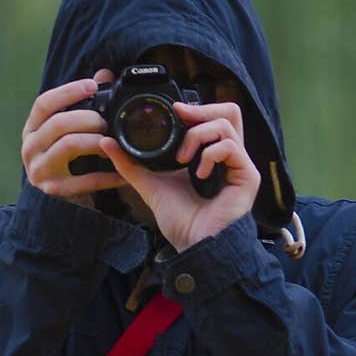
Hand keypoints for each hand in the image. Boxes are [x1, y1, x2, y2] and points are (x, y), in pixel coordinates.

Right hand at [21, 71, 127, 207]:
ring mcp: (39, 170)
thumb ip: (84, 102)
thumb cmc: (66, 156)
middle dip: (88, 119)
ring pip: (68, 146)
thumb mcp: (69, 129)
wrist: (61, 196)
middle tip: (107, 122)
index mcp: (32, 129)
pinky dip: (106, 176)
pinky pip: (84, 180)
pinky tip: (122, 173)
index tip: (92, 85)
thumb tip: (104, 74)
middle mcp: (30, 148)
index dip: (68, 91)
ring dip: (95, 140)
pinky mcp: (55, 190)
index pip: (44, 103)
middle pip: (58, 123)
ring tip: (113, 142)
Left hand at [97, 96, 260, 250]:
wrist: (193, 247)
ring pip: (226, 124)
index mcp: (211, 155)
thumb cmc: (182, 222)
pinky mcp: (248, 177)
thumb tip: (108, 143)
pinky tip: (197, 173)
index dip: (196, 108)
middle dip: (202, 109)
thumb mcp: (151, 185)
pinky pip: (231, 147)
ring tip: (183, 159)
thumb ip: (132, 164)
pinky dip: (210, 154)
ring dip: (198, 135)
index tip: (174, 110)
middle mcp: (229, 157)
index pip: (213, 117)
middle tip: (182, 118)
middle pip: (229, 111)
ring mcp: (240, 166)